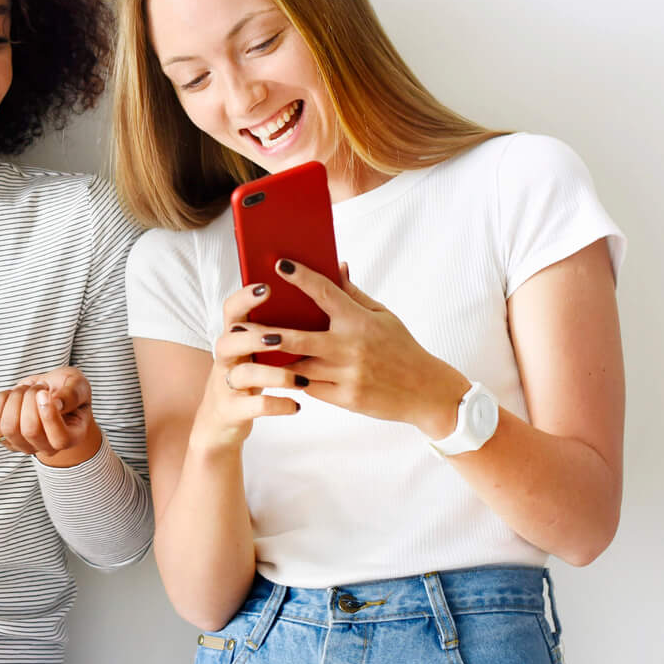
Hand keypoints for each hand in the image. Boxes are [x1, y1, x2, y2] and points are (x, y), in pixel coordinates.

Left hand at [0, 366, 102, 466]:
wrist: (49, 391)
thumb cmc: (67, 389)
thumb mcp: (78, 384)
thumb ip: (72, 393)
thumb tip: (55, 403)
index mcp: (72, 437)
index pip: (60, 439)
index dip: (49, 416)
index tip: (43, 393)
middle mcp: (47, 448)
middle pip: (30, 431)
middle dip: (30, 399)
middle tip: (39, 386)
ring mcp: (24, 445)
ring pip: (9, 427)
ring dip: (15, 399)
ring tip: (26, 389)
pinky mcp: (4, 437)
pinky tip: (11, 394)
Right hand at [194, 282, 306, 453]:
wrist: (220, 423)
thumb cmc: (250, 377)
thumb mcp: (256, 352)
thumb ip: (277, 327)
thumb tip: (307, 294)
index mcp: (234, 339)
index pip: (231, 311)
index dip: (244, 298)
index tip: (267, 288)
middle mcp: (226, 359)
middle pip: (229, 341)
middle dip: (253, 337)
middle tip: (279, 338)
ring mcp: (226, 385)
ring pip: (243, 375)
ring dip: (273, 375)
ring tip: (301, 379)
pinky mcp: (232, 410)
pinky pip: (252, 407)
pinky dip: (276, 405)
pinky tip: (296, 405)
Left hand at [257, 260, 469, 435]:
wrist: (426, 392)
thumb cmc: (402, 348)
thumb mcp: (383, 315)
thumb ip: (353, 293)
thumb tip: (336, 264)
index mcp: (359, 321)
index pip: (325, 292)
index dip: (301, 276)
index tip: (278, 264)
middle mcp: (350, 347)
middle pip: (297, 338)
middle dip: (265, 334)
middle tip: (237, 329)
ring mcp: (346, 375)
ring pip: (297, 367)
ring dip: (271, 361)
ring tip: (246, 352)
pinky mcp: (345, 399)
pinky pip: (309, 388)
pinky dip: (292, 380)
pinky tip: (272, 373)